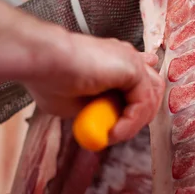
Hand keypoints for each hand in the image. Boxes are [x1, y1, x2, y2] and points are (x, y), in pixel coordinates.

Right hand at [24, 31, 164, 142]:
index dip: (137, 105)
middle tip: (114, 134)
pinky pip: (143, 103)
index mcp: (111, 62)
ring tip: (112, 135)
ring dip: (133, 124)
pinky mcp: (134, 68)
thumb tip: (100, 124)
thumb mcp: (74, 103)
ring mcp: (131, 61)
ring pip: (149, 99)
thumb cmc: (49, 78)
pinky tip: (113, 131)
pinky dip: (130, 122)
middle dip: (137, 118)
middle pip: (150, 91)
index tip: (120, 126)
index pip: (138, 82)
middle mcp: (124, 58)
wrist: (44, 62)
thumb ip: (94, 110)